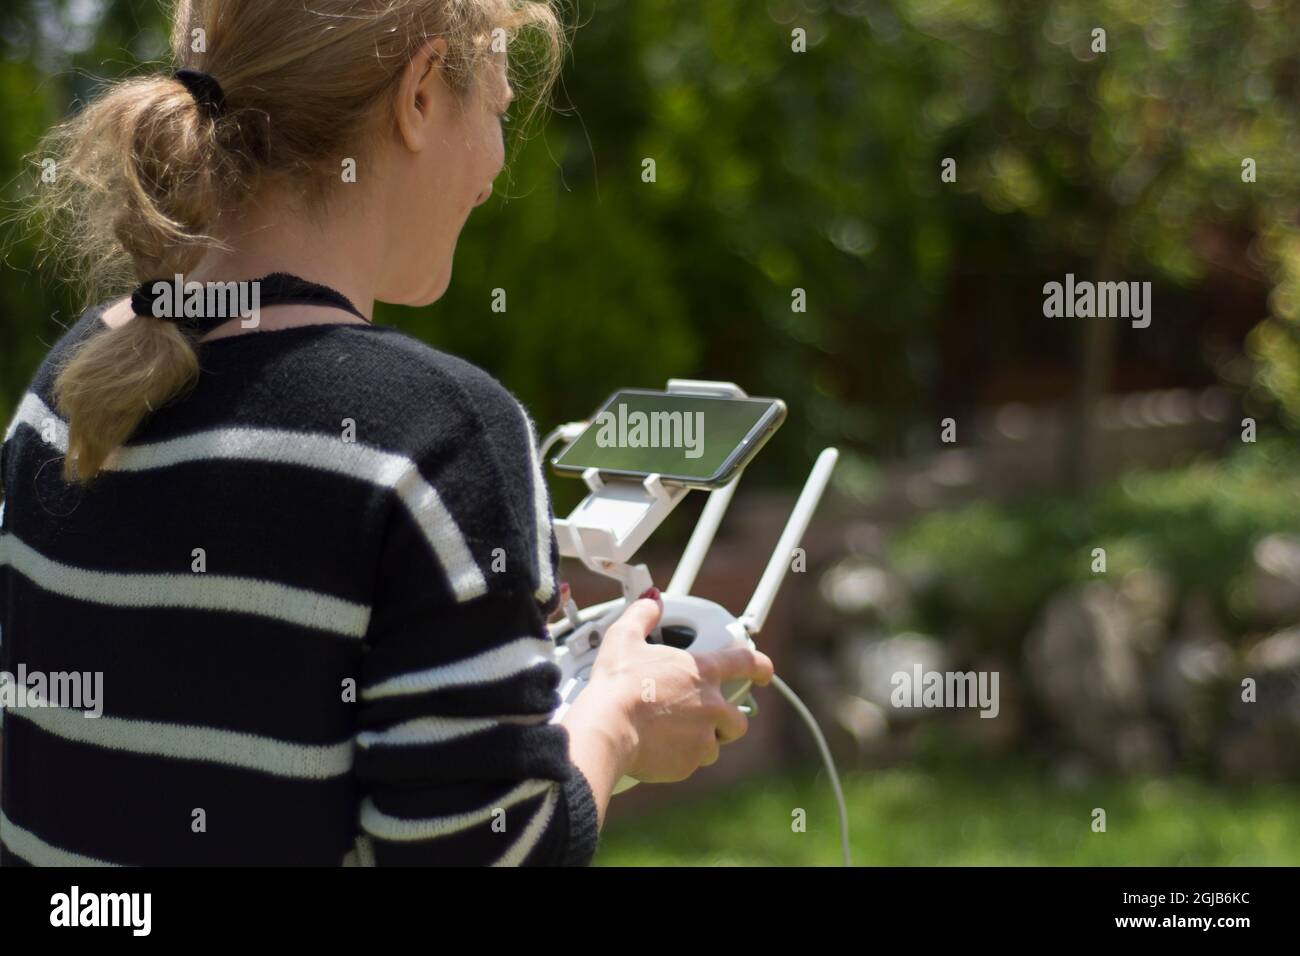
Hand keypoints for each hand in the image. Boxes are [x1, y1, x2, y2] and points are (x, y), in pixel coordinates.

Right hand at [579, 589, 773, 783]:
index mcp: (701, 672)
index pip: (745, 664)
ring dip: (703, 741)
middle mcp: (711, 706)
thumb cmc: (617, 684)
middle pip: (738, 718)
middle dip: (727, 720)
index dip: (760, 666)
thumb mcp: (624, 638)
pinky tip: (661, 750)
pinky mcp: (689, 763)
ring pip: (716, 744)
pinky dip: (682, 758)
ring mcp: (702, 736)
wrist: (608, 728)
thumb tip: (652, 600)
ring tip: (678, 736)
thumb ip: (643, 615)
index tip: (764, 672)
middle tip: (706, 718)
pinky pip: (693, 762)